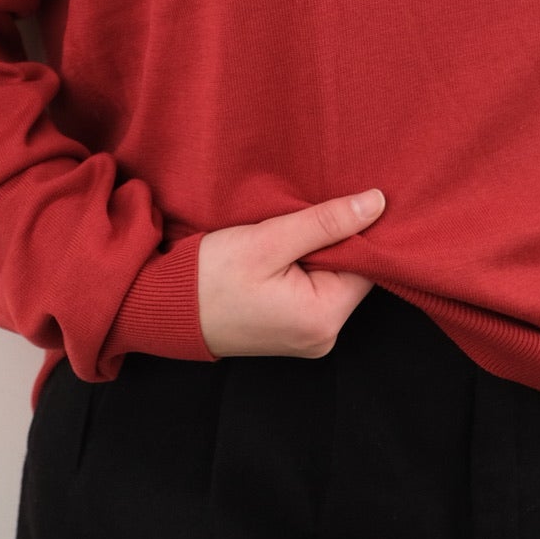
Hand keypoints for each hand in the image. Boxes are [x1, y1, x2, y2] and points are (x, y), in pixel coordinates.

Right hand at [196, 188, 385, 357]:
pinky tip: (282, 250)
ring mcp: (307, 337)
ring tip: (288, 231)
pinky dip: (303, 267)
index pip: (368, 265)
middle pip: (351, 273)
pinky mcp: (291, 330)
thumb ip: (326, 222)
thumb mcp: (269, 240)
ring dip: (316, 252)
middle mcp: (323, 337)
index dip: (357, 230)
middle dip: (334, 240)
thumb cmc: (209, 277)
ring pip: (332, 279)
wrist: (162, 307)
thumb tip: (377, 204)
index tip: (340, 201)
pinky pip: (313, 291)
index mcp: (323, 319)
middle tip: (304, 212)